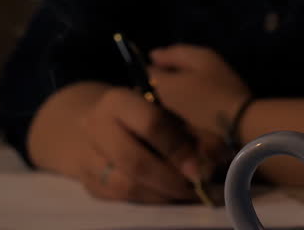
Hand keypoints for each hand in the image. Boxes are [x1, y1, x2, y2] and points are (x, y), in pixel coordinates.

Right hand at [27, 82, 208, 203]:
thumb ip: (193, 135)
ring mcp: (86, 157)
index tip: (202, 169)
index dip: (179, 149)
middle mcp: (95, 127)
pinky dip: (150, 201)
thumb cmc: (141, 118)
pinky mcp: (87, 183)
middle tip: (198, 188)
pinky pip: (120, 199)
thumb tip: (216, 160)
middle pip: (135, 161)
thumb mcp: (166, 115)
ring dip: (162, 195)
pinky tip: (170, 198)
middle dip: (172, 179)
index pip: (150, 124)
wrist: (95, 125)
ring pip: (126, 186)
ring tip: (189, 195)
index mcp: (117, 101)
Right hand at [149, 44, 252, 137]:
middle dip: (166, 76)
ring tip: (160, 103)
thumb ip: (156, 77)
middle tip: (148, 87)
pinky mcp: (223, 103)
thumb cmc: (203, 101)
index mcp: (199, 56)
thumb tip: (147, 70)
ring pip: (190, 85)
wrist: (240, 124)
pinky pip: (199, 100)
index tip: (142, 67)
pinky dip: (187, 105)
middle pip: (183, 67)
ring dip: (176, 92)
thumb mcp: (172, 87)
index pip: (173, 51)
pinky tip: (178, 115)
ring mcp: (220, 84)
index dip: (157, 57)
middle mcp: (211, 66)